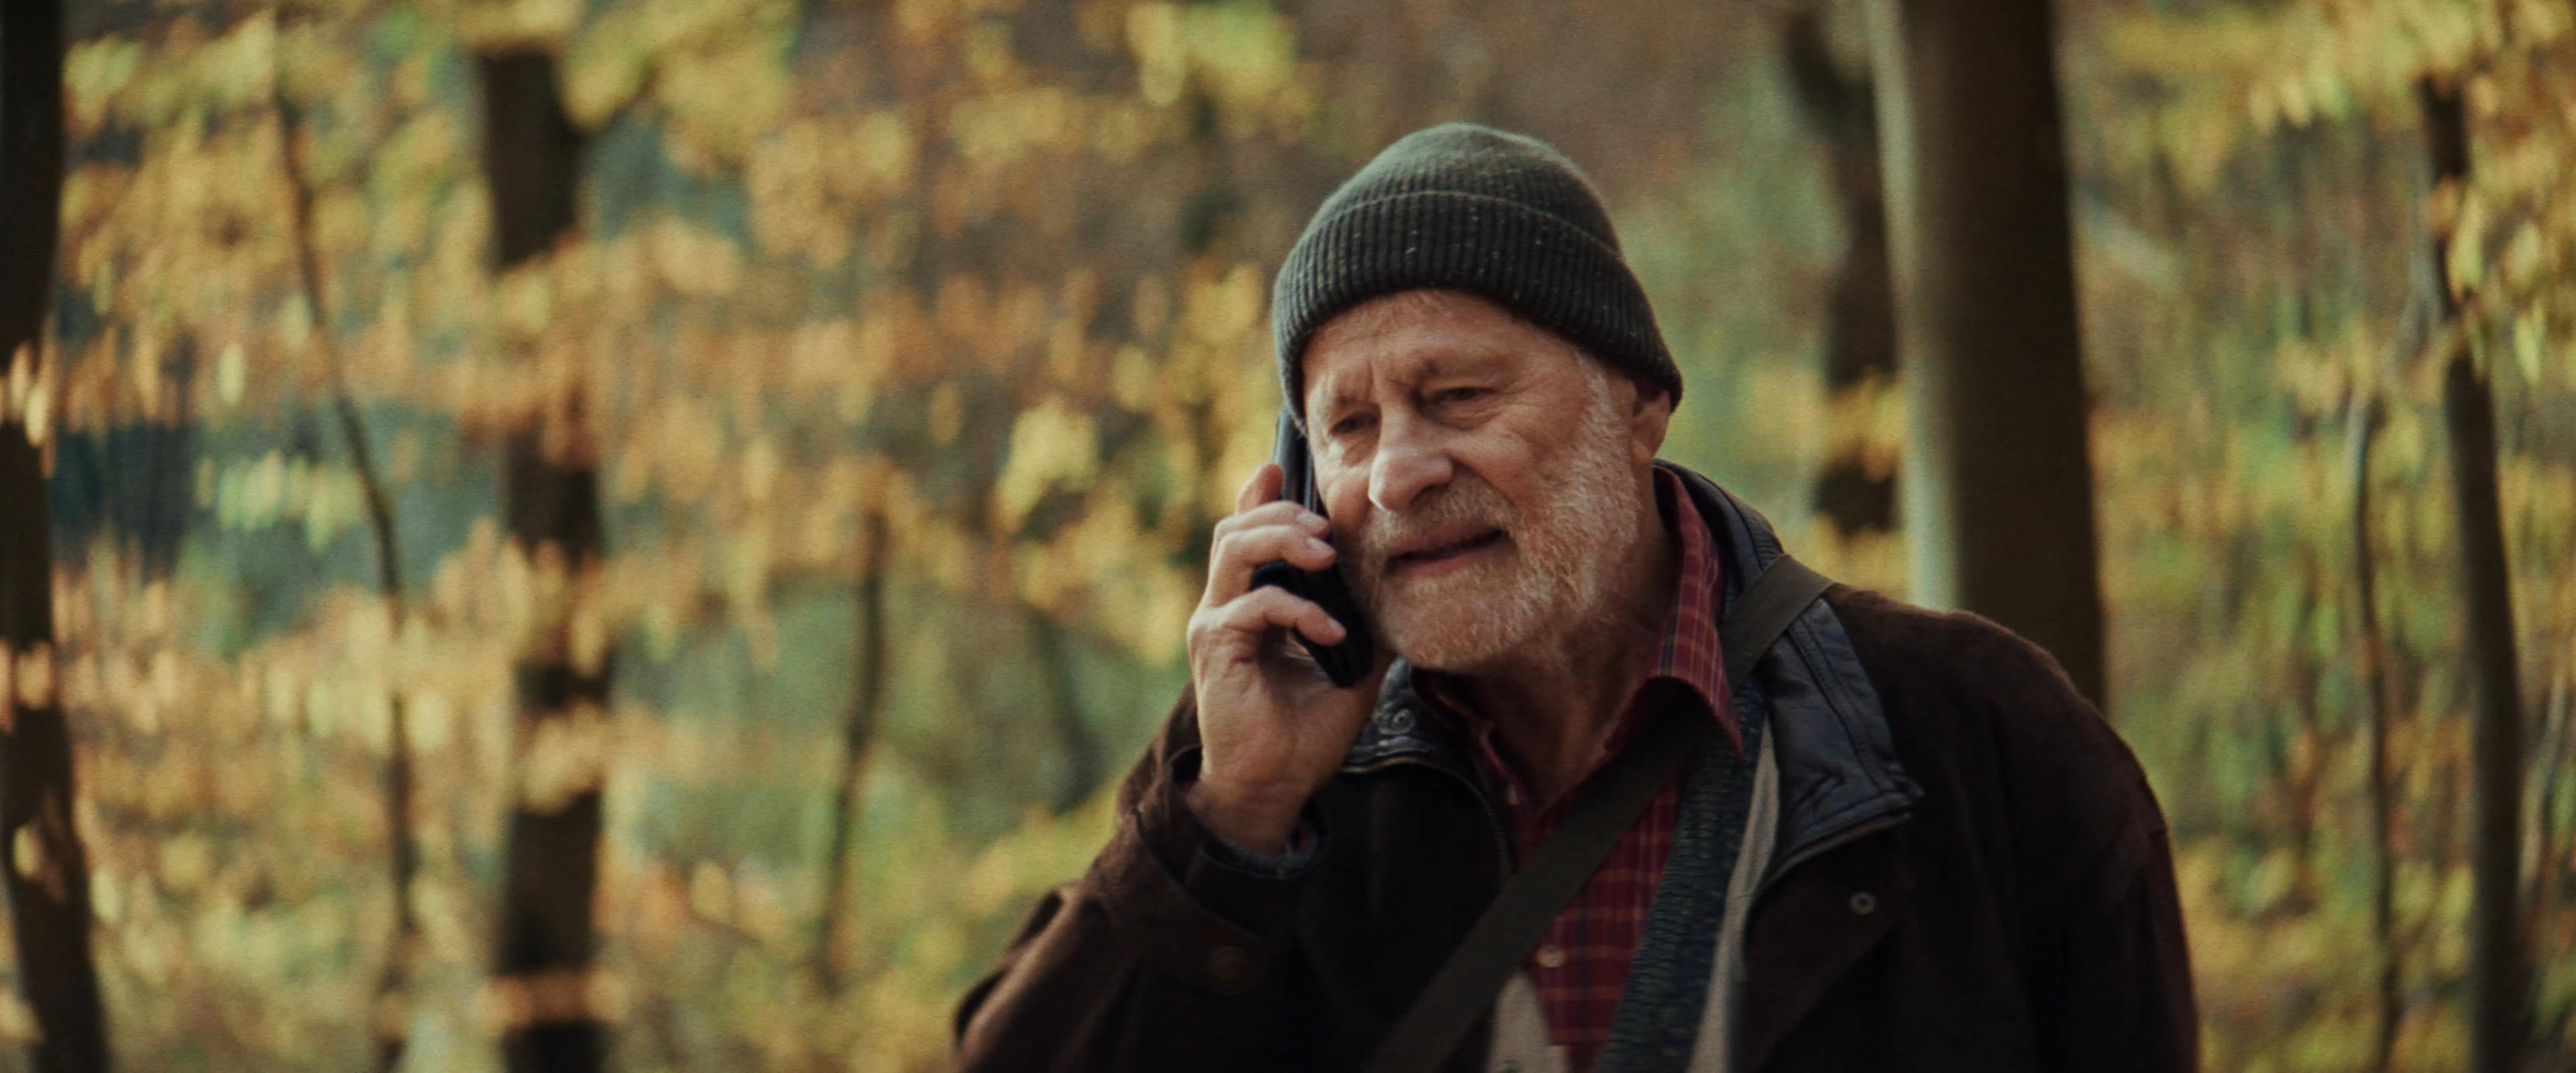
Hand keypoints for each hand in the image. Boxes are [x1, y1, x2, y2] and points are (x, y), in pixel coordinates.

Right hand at [1184, 464, 1389, 854]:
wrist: (1274, 786)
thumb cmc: (1305, 731)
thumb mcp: (1350, 668)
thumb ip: (1363, 624)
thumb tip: (1401, 595)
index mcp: (1250, 605)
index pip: (1247, 534)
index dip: (1260, 495)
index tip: (1281, 467)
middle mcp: (1225, 606)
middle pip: (1237, 528)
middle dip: (1283, 513)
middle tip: (1327, 526)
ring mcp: (1216, 624)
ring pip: (1234, 549)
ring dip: (1285, 541)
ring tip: (1327, 556)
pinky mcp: (1216, 647)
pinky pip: (1254, 605)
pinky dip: (1299, 610)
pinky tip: (1332, 632)